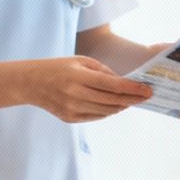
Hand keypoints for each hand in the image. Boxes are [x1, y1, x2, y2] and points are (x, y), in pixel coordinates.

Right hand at [23, 56, 153, 122]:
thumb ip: (102, 71)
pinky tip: (115, 105)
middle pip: (112, 100)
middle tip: (145, 96)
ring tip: (132, 100)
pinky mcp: (70, 118)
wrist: (31, 83)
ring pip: (106, 111)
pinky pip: (96, 116)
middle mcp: (76, 94)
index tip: (147, 90)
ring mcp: (72, 109)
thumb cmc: (58, 68)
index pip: (113, 85)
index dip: (133, 89)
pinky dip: (108, 111)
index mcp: (79, 76)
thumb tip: (123, 83)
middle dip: (132, 99)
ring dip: (122, 106)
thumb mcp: (80, 61)